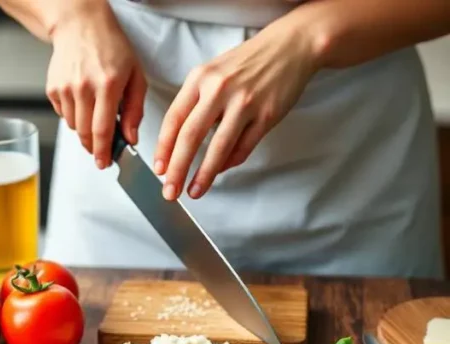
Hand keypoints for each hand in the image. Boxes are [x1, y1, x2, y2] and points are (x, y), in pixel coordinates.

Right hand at [46, 5, 145, 168]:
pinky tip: (82, 100)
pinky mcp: (52, 89)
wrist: (81, 26)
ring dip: (85, 129)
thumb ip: (135, 110)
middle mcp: (84, 87)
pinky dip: (74, 115)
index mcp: (108, 84)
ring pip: (74, 126)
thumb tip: (131, 137)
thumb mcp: (135, 75)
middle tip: (101, 150)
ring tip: (95, 113)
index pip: (103, 129)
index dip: (103, 152)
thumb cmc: (111, 47)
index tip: (104, 163)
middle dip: (94, 147)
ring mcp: (65, 88)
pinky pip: (63, 115)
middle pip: (86, 133)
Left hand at [153, 23, 321, 199]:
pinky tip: (221, 170)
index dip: (163, 148)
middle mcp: (219, 89)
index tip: (159, 168)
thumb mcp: (211, 72)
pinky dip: (230, 162)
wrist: (290, 46)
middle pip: (190, 137)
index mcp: (199, 78)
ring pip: (218, 147)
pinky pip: (243, 147)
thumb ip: (195, 102)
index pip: (173, 119)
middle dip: (177, 169)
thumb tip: (181, 143)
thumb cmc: (246, 62)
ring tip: (194, 191)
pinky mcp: (267, 114)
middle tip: (170, 190)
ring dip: (204, 174)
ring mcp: (244, 103)